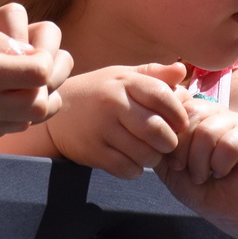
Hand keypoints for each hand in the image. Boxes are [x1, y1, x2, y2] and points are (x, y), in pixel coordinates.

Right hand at [0, 4, 71, 139]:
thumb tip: (28, 51)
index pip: (39, 74)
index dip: (44, 60)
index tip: (30, 50)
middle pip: (40, 105)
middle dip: (44, 87)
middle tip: (30, 69)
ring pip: (27, 122)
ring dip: (32, 103)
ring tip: (16, 83)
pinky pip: (6, 129)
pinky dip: (14, 115)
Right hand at [41, 63, 190, 177]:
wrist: (55, 116)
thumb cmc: (98, 94)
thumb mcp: (122, 77)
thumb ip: (153, 74)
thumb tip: (181, 69)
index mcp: (124, 82)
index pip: (162, 96)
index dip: (178, 113)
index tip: (180, 123)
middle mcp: (113, 103)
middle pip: (157, 130)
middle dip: (169, 141)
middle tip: (166, 143)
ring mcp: (101, 128)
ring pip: (145, 153)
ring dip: (153, 158)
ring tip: (149, 152)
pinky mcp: (93, 151)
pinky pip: (127, 168)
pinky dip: (135, 169)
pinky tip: (131, 160)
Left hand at [152, 98, 237, 228]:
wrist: (223, 208)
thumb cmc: (195, 184)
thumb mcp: (167, 164)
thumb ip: (157, 142)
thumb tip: (151, 121)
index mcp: (191, 111)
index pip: (174, 101)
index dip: (167, 132)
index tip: (169, 157)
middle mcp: (213, 110)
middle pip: (189, 115)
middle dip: (181, 150)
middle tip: (184, 168)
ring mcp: (233, 122)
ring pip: (208, 131)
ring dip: (199, 163)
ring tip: (202, 175)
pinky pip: (229, 145)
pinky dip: (220, 166)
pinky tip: (221, 173)